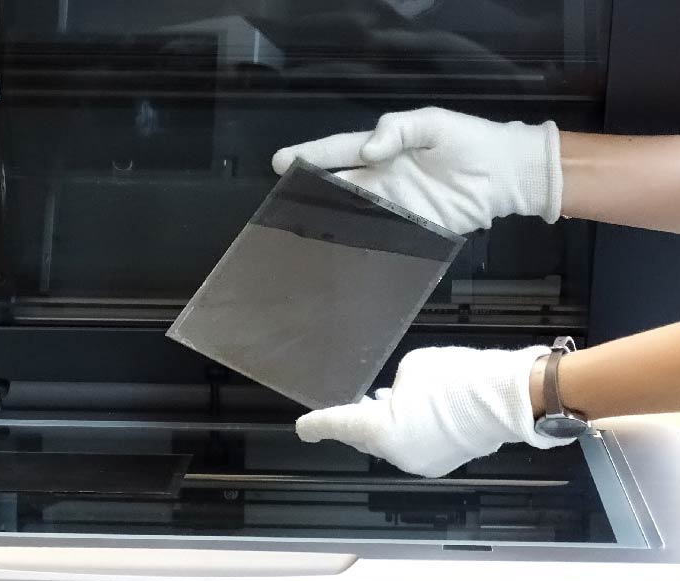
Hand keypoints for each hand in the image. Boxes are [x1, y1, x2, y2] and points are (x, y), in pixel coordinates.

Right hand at [271, 107, 562, 234]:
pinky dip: (360, 243)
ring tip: (301, 229)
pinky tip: (342, 249)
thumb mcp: (433, 123)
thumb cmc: (469, 142)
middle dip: (311, 192)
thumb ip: (399, 130)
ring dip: (330, 221)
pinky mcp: (411, 229)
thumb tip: (370, 150)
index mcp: (383, 149)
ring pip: (353, 214)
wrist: (506, 174)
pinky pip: (380, 236)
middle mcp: (381, 180)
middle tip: (281, 202)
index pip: (340, 152)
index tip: (282, 162)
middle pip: (338, 186)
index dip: (312, 156)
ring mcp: (394, 206)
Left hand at [295, 346, 574, 477]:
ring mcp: (421, 462)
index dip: (317, 425)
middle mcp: (397, 453)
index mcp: (379, 430)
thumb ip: (394, 386)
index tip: (303, 428)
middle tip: (356, 402)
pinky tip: (418, 412)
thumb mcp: (412, 368)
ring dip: (387, 424)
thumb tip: (398, 398)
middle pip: (364, 437)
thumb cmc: (457, 379)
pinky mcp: (444, 462)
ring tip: (389, 400)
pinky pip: (415, 446)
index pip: (338, 425)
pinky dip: (410, 431)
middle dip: (358, 420)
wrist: (507, 398)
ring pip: (392, 443)